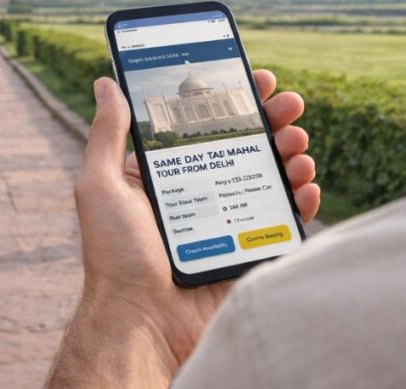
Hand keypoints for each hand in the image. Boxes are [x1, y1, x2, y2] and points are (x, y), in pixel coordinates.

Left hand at [47, 70, 319, 387]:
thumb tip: (104, 84)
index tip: (254, 79)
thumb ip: (108, 135)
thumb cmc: (115, 258)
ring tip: (296, 144)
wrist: (143, 325)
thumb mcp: (101, 187)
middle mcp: (203, 195)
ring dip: (290, 153)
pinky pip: (287, 221)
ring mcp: (231, 223)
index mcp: (170, 177)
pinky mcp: (253, 252)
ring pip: (272, 177)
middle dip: (272, 121)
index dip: (233, 100)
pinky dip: (303, 199)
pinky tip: (304, 183)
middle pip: (247, 147)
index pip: (206, 127)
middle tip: (288, 106)